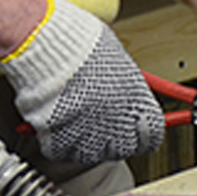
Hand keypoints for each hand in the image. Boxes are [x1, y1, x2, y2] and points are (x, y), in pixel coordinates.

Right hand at [0, 0, 166, 168]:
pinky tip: (54, 120)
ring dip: (85, 139)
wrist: (43, 46)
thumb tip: (128, 89)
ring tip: (72, 114)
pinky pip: (64, 152)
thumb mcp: (114, 55)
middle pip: (124, 148)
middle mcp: (117, 122)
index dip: (142, 133)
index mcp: (136, 100)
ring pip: (94, 154)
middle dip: (113, 136)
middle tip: (97, 119)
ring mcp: (90, 136)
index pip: (153, 135)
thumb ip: (126, 80)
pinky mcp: (62, 144)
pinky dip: (58, 141)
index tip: (136, 130)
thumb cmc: (76, 41)